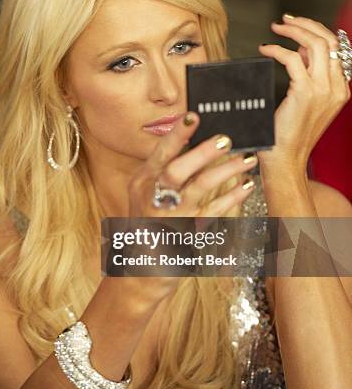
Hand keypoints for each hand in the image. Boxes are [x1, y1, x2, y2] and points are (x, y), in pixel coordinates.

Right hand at [125, 114, 258, 300]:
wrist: (140, 272)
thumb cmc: (148, 226)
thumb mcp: (146, 196)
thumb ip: (164, 172)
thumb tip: (195, 143)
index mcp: (142, 183)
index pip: (159, 153)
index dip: (176, 134)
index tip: (193, 116)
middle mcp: (151, 199)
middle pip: (176, 170)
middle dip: (202, 153)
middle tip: (226, 139)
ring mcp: (169, 219)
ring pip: (198, 190)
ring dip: (225, 172)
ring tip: (247, 160)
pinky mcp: (186, 236)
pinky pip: (213, 214)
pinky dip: (232, 199)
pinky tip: (247, 187)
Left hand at [258, 15, 350, 171]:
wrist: (285, 160)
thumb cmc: (289, 134)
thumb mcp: (306, 101)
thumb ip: (308, 75)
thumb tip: (300, 50)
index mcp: (341, 89)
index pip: (337, 47)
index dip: (316, 30)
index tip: (296, 24)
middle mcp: (337, 88)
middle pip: (329, 40)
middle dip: (306, 23)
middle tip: (285, 20)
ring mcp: (324, 90)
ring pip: (315, 44)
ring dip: (293, 30)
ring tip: (275, 28)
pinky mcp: (305, 93)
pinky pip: (292, 58)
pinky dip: (277, 49)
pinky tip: (264, 49)